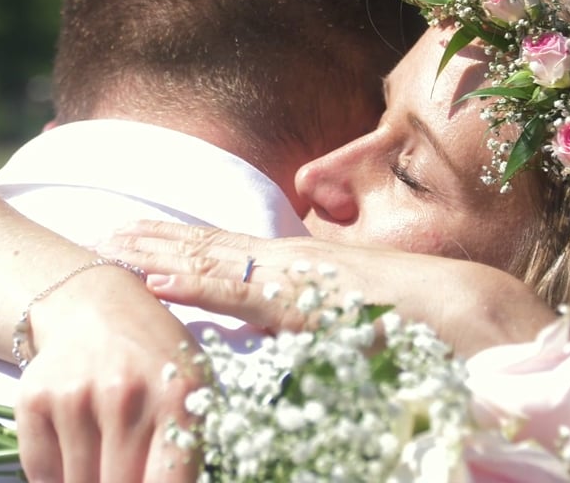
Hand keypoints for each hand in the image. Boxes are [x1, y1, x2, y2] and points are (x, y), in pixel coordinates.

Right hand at [14, 265, 204, 482]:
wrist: (95, 307)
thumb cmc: (153, 356)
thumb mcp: (191, 389)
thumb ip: (188, 445)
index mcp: (175, 399)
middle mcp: (123, 397)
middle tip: (125, 475)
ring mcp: (73, 398)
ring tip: (103, 466)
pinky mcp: (33, 400)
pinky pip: (41, 474)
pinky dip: (56, 481)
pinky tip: (74, 463)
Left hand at [104, 220, 557, 357]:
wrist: (470, 314)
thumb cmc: (417, 324)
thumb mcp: (346, 324)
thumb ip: (305, 325)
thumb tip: (276, 336)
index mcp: (296, 268)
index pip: (223, 253)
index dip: (176, 245)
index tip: (132, 239)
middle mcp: (289, 261)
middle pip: (207, 247)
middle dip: (152, 240)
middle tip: (99, 233)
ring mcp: (295, 275)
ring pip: (212, 259)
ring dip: (157, 252)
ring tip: (110, 244)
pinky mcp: (304, 298)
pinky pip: (239, 290)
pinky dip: (194, 283)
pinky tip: (157, 279)